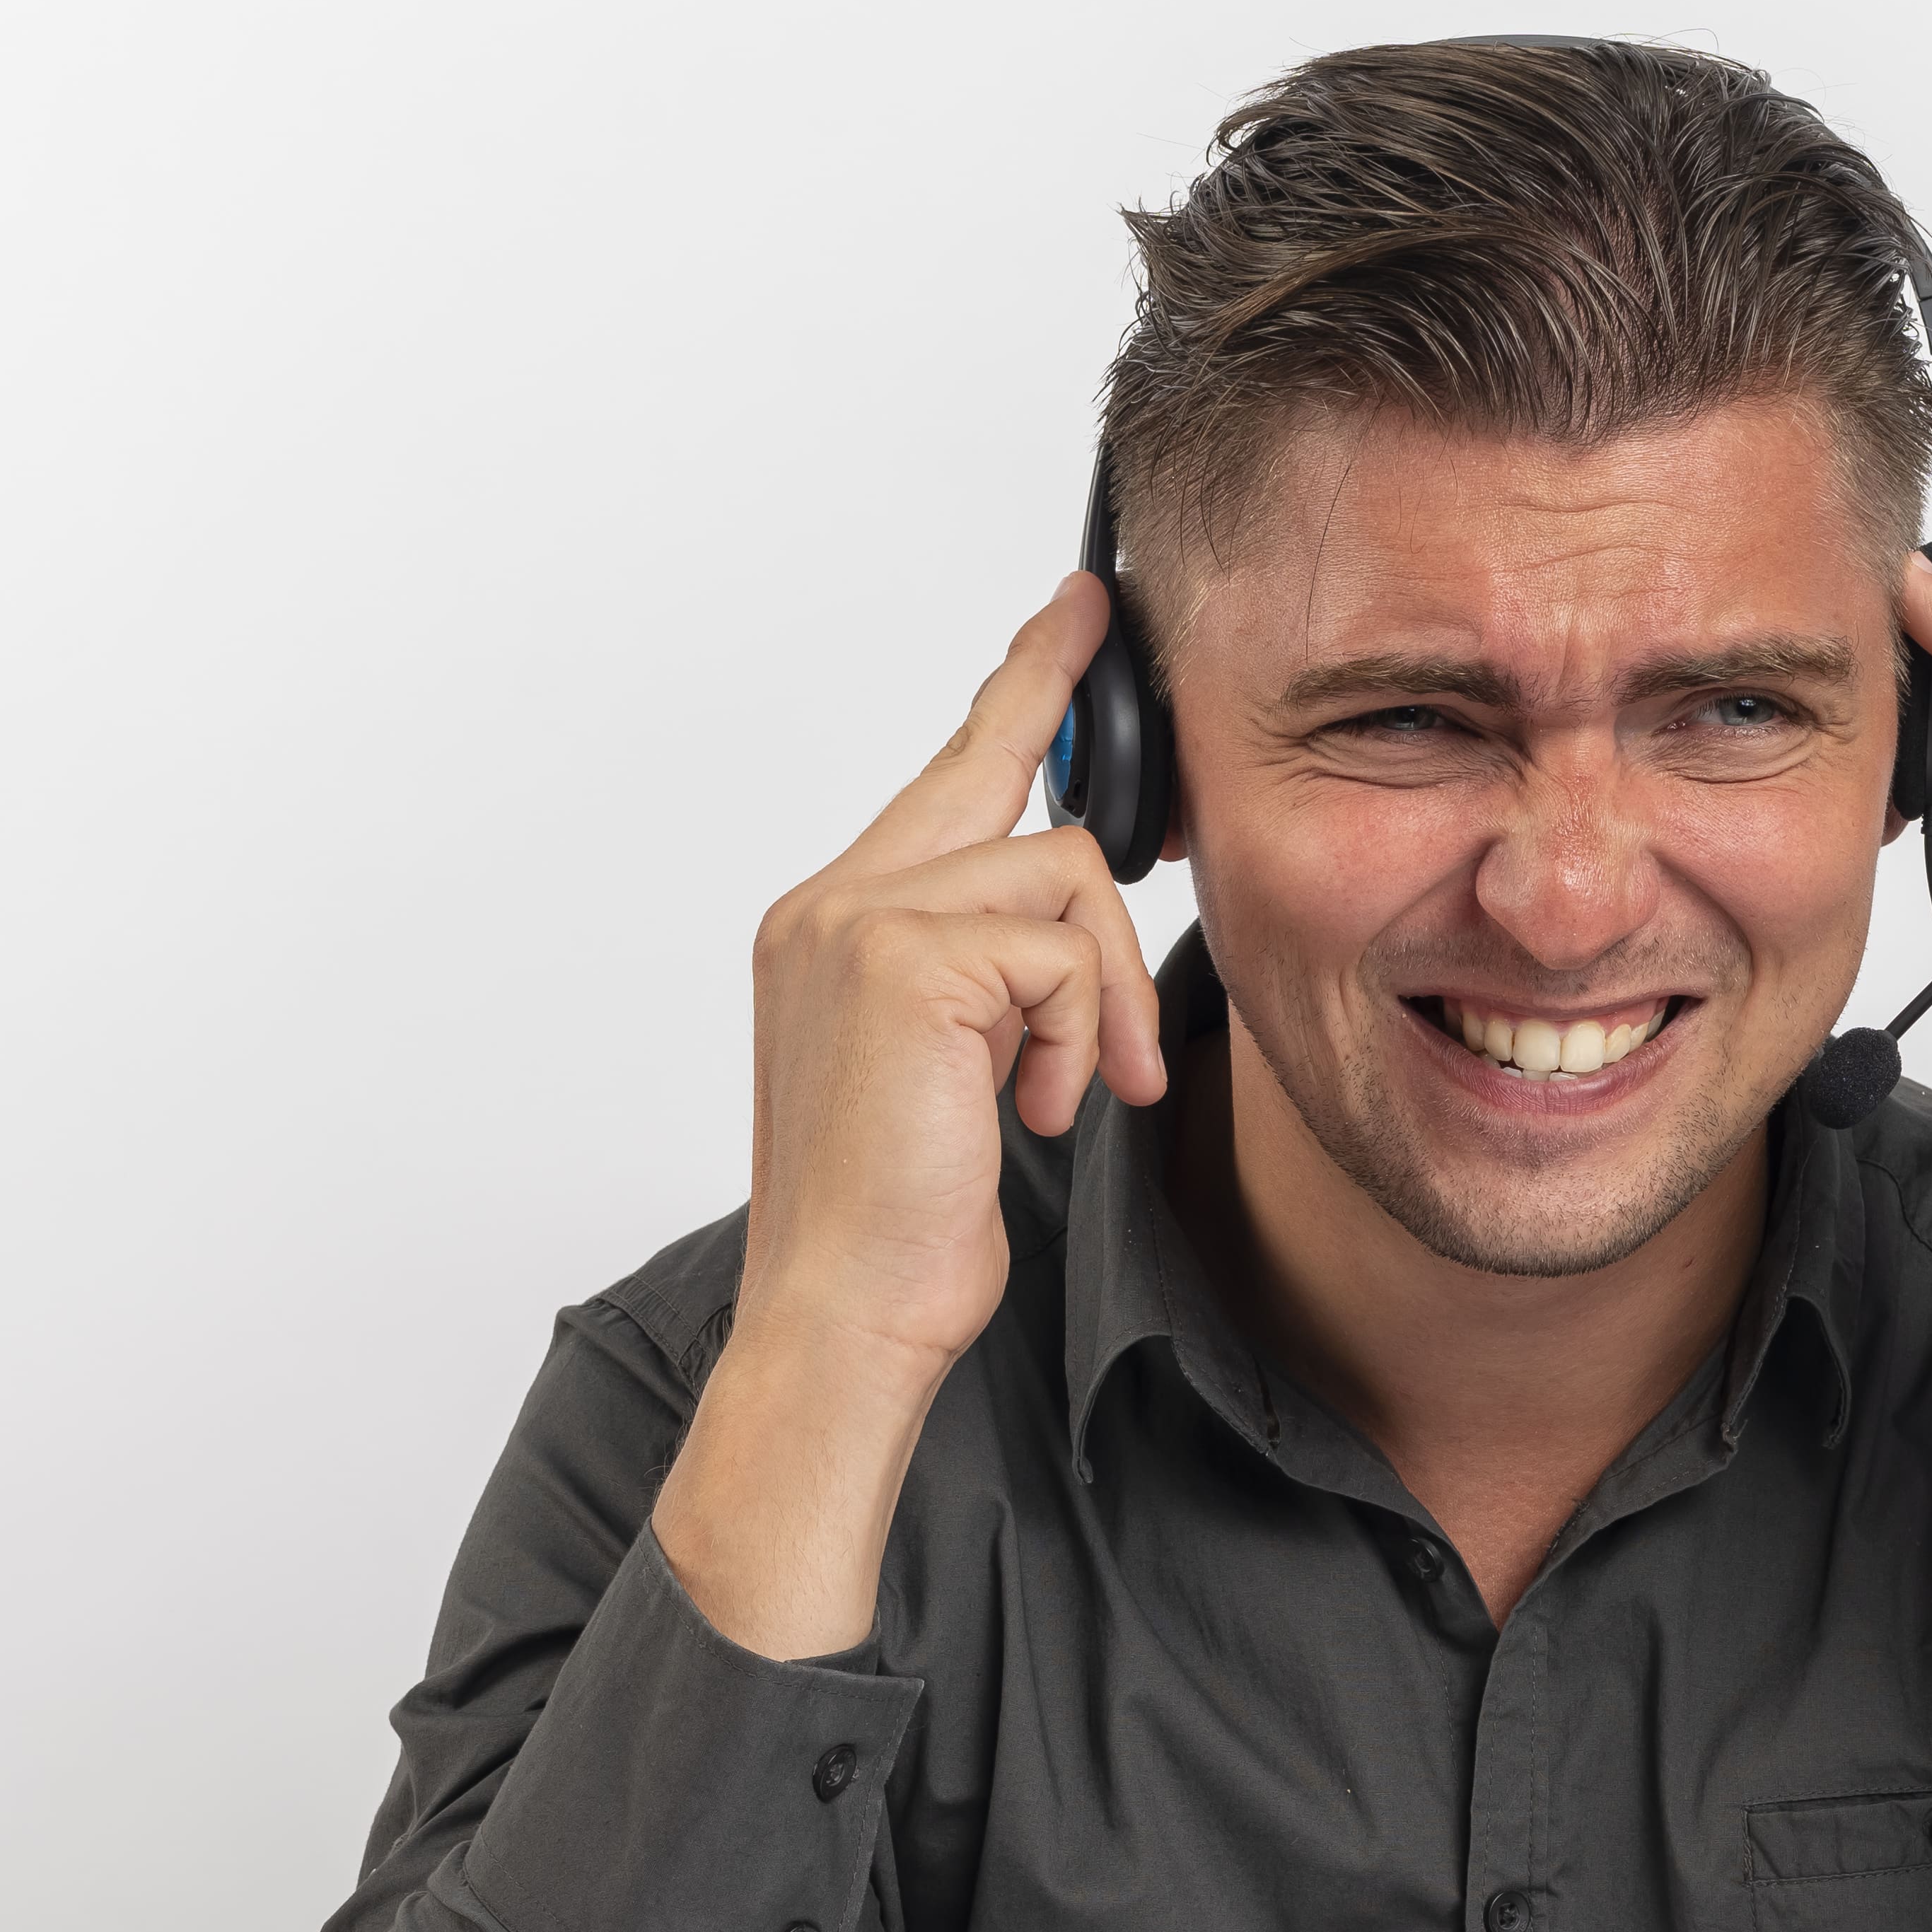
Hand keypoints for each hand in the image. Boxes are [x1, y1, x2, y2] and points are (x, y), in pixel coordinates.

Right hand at [657, 580, 1166, 1657]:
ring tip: (1065, 1089)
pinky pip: (1065, 947)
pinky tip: (1035, 1107)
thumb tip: (1069, 913)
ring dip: (1100, 997)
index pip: (942, 777)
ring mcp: (856, 923)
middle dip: (1068, 753)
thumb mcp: (951, 1069)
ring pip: (1061, 875)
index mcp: (827, 925)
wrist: (843, 1313)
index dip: (1018, 693)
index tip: (1074, 619)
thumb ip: (986, 974)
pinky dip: (1079, 1032)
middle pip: (1003, 788)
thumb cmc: (896, 1216)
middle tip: (1105, 662)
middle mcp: (827, 904)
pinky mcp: (905, 958)